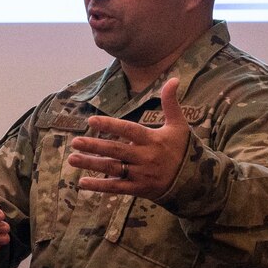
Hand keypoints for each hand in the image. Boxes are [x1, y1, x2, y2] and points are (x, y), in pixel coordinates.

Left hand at [68, 78, 188, 197]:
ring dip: (91, 165)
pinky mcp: (138, 188)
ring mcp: (141, 174)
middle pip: (116, 151)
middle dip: (94, 146)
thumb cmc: (182, 148)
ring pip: (113, 169)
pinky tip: (82, 182)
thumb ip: (171, 102)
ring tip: (73, 159)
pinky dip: (100, 186)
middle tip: (75, 142)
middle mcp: (145, 157)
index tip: (91, 121)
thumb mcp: (179, 124)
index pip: (128, 130)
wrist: (194, 180)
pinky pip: (116, 187)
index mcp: (152, 140)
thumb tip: (174, 78)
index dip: (110, 125)